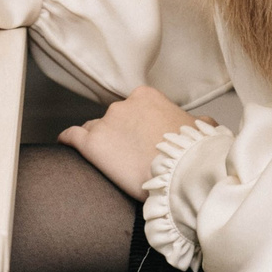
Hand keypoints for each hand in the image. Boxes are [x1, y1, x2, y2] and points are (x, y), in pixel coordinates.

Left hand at [60, 86, 209, 197]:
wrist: (183, 174)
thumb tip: (205, 124)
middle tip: (129, 156)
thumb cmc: (195, 153)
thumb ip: (198, 122)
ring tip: (106, 160)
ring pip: (94, 129)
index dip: (137, 126)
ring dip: (100, 142)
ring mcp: (105, 123)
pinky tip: (65, 145)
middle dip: (119, 135)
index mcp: (146, 97)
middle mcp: (122, 105)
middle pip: (114, 119)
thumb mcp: (204, 130)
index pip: (133, 108)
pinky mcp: (91, 143)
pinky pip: (72, 136)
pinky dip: (68, 140)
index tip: (142, 140)